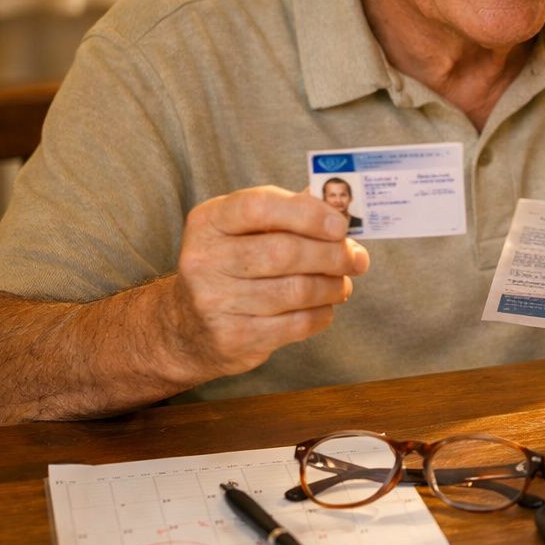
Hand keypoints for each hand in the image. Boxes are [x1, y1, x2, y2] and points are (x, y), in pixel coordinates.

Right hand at [168, 186, 369, 378]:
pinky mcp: (232, 337)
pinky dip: (321, 314)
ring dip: (333, 286)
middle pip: (285, 252)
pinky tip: (324, 307)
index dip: (307, 214)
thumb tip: (341, 214)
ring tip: (341, 284)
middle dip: (332, 255)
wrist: (188, 327)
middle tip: (356, 259)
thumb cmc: (233, 266)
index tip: (340, 225)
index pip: (259, 207)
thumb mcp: (245, 231)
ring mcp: (214, 302)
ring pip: (296, 290)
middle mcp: (204, 260)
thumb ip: (289, 215)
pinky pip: (295, 324)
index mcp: (209, 222)